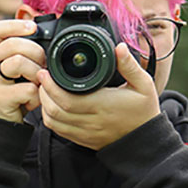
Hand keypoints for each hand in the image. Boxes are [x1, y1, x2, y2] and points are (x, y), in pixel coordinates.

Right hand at [0, 19, 45, 123]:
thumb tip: (43, 37)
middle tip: (42, 64)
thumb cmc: (10, 94)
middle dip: (35, 52)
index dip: (15, 25)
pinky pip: (27, 89)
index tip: (33, 27)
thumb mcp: (11, 71)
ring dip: (36, 73)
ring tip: (37, 83)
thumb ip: (21, 53)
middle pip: (13, 44)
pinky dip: (36, 96)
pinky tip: (31, 101)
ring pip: (19, 62)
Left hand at [36, 43, 159, 149]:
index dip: (51, 86)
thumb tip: (119, 47)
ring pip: (53, 122)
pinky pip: (59, 131)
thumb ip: (129, 65)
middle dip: (43, 92)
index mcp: (103, 105)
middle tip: (42, 77)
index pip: (67, 99)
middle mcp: (91, 121)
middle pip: (55, 110)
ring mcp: (86, 133)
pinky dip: (50, 118)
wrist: (146, 140)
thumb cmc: (144, 111)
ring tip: (45, 90)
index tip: (46, 72)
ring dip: (44, 105)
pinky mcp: (83, 140)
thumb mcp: (143, 84)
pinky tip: (52, 105)